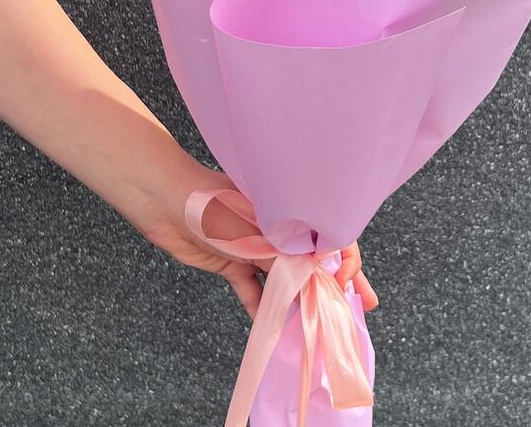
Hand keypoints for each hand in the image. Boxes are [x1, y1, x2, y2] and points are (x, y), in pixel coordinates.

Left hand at [136, 163, 378, 317]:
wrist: (166, 200)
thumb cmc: (214, 202)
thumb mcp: (257, 231)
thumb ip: (285, 259)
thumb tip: (314, 284)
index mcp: (291, 211)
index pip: (331, 235)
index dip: (346, 259)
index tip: (346, 284)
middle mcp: (278, 229)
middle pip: (315, 260)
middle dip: (338, 282)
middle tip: (364, 304)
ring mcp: (256, 247)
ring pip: (286, 279)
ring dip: (300, 301)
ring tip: (320, 326)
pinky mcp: (233, 263)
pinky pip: (253, 290)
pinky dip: (262, 309)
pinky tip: (272, 329)